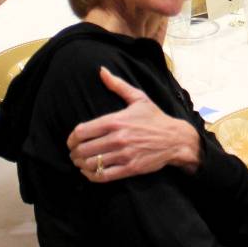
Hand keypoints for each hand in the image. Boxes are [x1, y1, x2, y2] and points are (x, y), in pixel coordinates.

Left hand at [67, 66, 199, 181]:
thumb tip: (101, 70)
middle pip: (83, 149)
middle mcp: (118, 138)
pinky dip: (92, 176)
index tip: (71, 141)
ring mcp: (124, 154)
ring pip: (91, 164)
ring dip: (81, 165)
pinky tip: (90, 172)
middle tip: (74, 154)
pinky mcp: (130, 168)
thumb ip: (117, 85)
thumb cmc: (155, 118)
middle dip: (74, 153)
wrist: (175, 138)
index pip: (82, 131)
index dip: (71, 138)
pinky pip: (104, 176)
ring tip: (80, 163)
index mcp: (116, 120)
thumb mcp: (138, 98)